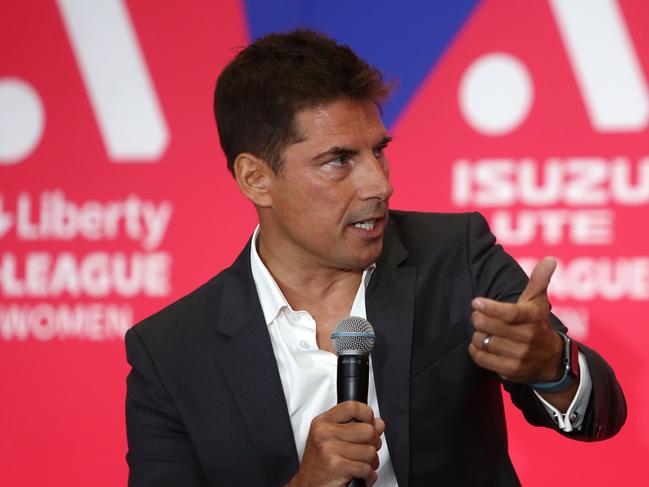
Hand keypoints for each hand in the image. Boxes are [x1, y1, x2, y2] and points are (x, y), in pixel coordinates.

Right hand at [286, 401, 384, 486]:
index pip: (351, 407)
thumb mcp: (332, 440)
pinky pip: (366, 468)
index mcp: (323, 423)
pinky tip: (359, 476)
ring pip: (370, 451)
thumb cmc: (320, 465)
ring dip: (370, 463)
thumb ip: (356, 428)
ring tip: (359, 465)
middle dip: (373, 444)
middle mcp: (324, 433)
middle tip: (365, 451)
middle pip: (368, 430)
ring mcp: (329, 449)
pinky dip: (368, 476)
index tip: (370, 422)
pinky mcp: (337, 466)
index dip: (367, 414)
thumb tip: (378, 423)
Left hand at [468, 256, 563, 383]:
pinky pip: (482, 358)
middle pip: (492, 327)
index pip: (510, 313)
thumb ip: (539, 280)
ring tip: (481, 329)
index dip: (491, 308)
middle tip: (477, 314)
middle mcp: (528, 338)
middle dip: (479, 319)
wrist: (551, 360)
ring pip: (484, 342)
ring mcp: (520, 356)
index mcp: (533, 318)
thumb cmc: (538, 324)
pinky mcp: (510, 370)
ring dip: (477, 334)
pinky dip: (475, 349)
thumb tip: (550, 259)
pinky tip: (480, 343)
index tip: (476, 302)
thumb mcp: (538, 302)